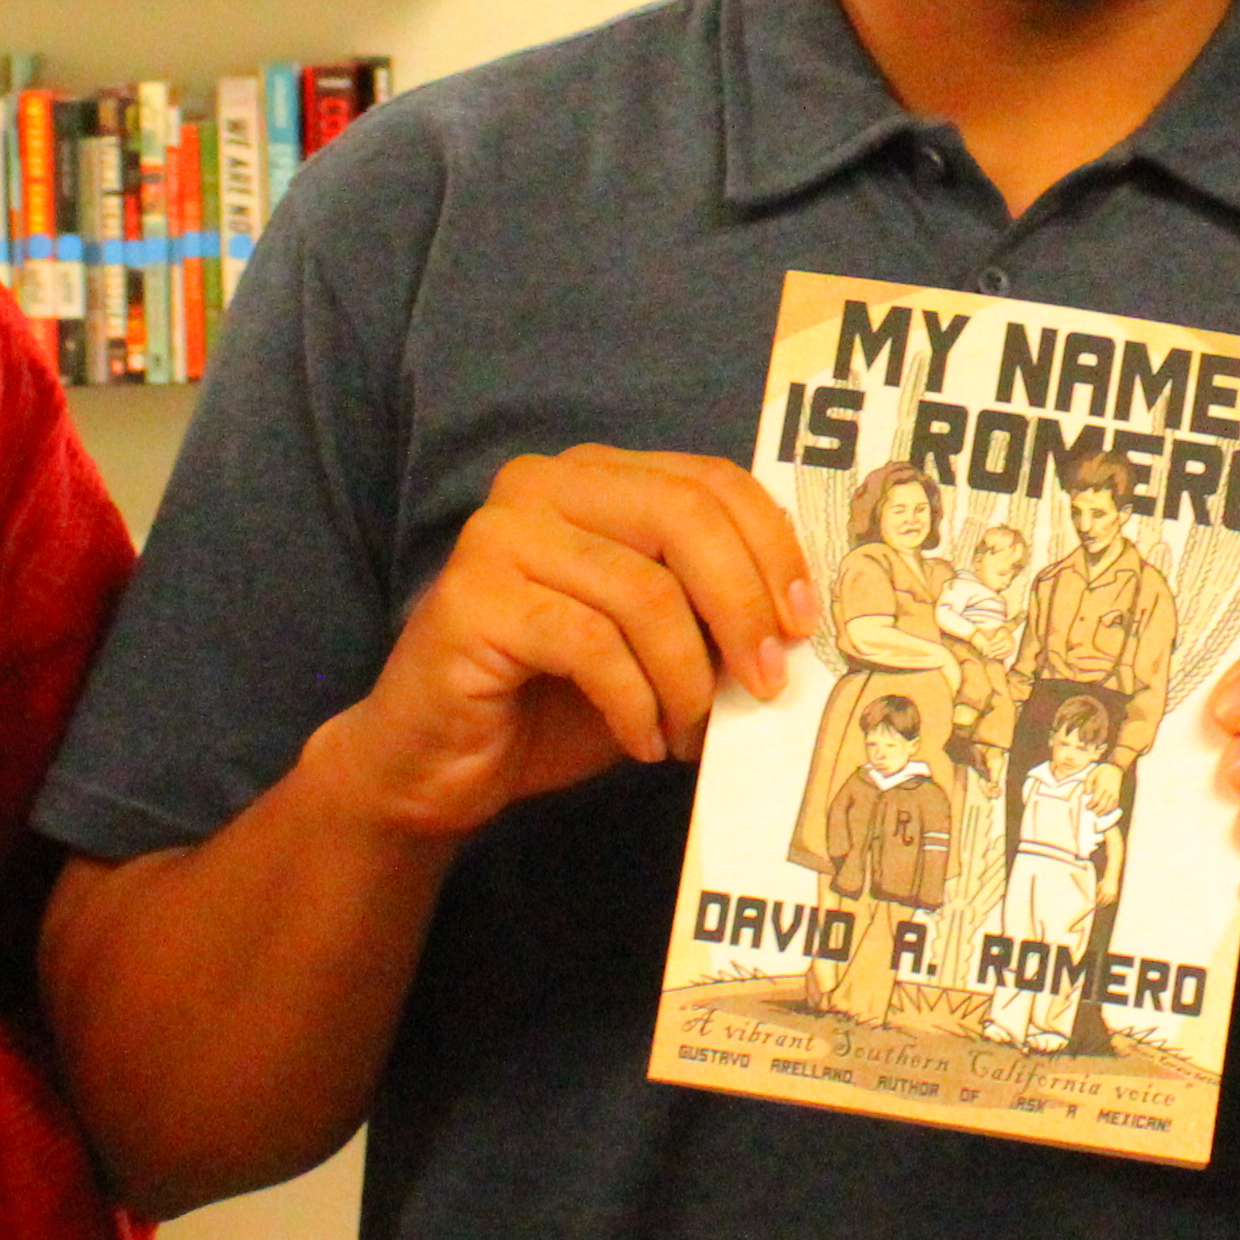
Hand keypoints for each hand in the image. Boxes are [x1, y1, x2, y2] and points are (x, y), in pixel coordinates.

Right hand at [322, 447, 810, 843]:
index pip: (710, 481)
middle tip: (768, 684)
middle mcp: (541, 484)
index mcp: (595, 475)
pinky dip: (636, 704)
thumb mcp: (654, 641)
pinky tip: (642, 741)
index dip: (772, 548)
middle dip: (744, 608)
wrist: (436, 764)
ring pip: (644, 593)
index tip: (803, 623)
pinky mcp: (471, 600)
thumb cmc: (554, 700)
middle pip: (686, 519)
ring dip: (688, 679)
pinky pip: (592, 645)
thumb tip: (800, 615)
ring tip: (690, 732)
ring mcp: (498, 536)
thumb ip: (709, 605)